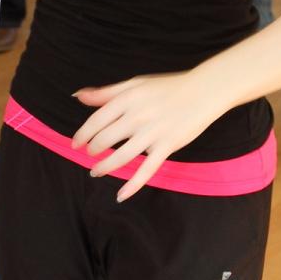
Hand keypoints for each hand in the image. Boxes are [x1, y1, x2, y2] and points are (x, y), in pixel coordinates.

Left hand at [71, 72, 217, 200]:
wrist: (204, 91)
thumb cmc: (168, 86)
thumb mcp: (135, 84)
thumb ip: (106, 92)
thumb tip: (79, 96)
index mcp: (127, 99)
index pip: (96, 120)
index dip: (83, 134)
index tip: (76, 143)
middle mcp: (137, 116)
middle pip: (105, 139)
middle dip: (93, 150)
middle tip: (90, 155)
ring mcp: (152, 133)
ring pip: (121, 157)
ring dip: (105, 167)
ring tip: (96, 171)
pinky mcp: (167, 147)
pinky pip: (146, 170)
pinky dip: (133, 185)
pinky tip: (120, 195)